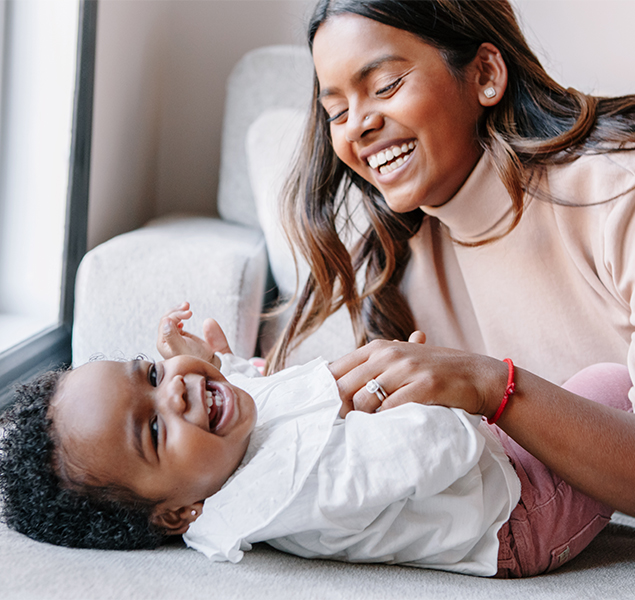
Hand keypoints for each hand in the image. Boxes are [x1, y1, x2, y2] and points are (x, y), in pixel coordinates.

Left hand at [156, 302, 231, 363]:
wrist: (210, 365)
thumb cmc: (196, 359)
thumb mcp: (182, 348)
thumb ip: (172, 335)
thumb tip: (166, 320)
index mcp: (163, 343)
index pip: (165, 323)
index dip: (176, 315)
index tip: (190, 313)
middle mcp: (167, 340)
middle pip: (167, 319)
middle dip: (178, 311)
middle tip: (188, 306)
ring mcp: (174, 337)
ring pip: (172, 319)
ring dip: (179, 311)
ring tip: (187, 305)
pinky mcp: (182, 336)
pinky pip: (178, 322)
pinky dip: (182, 316)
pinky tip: (187, 315)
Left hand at [330, 331, 504, 417]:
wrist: (476, 375)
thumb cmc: (433, 370)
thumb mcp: (400, 359)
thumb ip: (372, 365)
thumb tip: (334, 377)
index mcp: (378, 347)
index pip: (337, 368)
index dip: (325, 391)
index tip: (323, 410)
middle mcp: (389, 354)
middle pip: (345, 386)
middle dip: (339, 410)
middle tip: (342, 426)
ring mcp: (407, 368)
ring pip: (364, 399)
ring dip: (361, 418)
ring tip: (365, 429)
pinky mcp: (424, 386)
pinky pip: (391, 408)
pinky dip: (384, 421)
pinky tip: (386, 428)